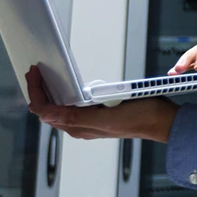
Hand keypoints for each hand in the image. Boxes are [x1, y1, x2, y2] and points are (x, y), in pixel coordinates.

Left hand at [26, 66, 177, 142]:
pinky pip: (73, 105)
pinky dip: (65, 93)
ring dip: (50, 92)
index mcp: (79, 127)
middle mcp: (81, 126)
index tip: (34, 72)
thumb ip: (77, 118)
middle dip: (38, 91)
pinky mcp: (99, 114)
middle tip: (34, 69)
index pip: (45, 111)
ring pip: (59, 108)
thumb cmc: (140, 118)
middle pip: (49, 109)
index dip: (35, 92)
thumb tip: (47, 115)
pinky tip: (69, 84)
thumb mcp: (108, 116)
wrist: (162, 121)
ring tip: (45, 75)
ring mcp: (90, 121)